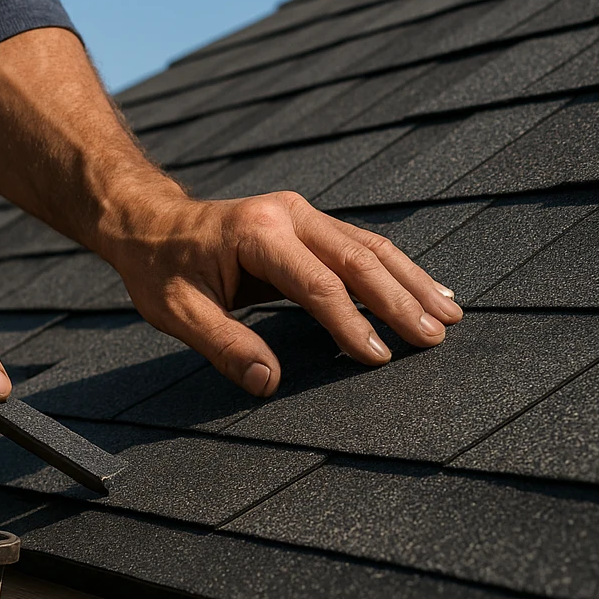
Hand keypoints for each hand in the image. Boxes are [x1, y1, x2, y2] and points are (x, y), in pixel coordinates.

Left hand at [99, 190, 462, 396]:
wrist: (148, 219)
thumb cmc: (160, 268)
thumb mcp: (177, 313)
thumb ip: (225, 347)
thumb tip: (270, 383)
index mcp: (256, 236)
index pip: (316, 283)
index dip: (349, 322)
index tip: (378, 358)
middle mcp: (287, 216)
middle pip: (357, 258)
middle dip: (400, 300)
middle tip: (436, 337)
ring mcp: (301, 215)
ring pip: (370, 247)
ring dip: (411, 281)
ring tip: (450, 315)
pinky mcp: (308, 222)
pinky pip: (361, 245)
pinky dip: (396, 269)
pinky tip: (426, 290)